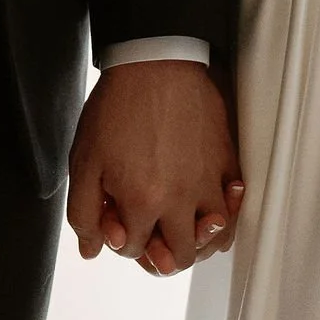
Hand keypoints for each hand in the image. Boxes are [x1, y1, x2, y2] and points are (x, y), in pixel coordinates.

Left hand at [66, 61, 243, 274]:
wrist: (155, 62)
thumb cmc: (118, 106)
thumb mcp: (84, 160)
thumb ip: (83, 213)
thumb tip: (91, 249)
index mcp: (142, 202)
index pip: (134, 250)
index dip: (120, 239)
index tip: (116, 219)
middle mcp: (180, 200)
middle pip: (179, 257)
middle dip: (161, 255)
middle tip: (150, 234)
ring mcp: (209, 182)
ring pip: (215, 238)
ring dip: (198, 242)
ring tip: (182, 229)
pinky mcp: (227, 162)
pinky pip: (235, 207)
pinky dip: (225, 216)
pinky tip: (210, 209)